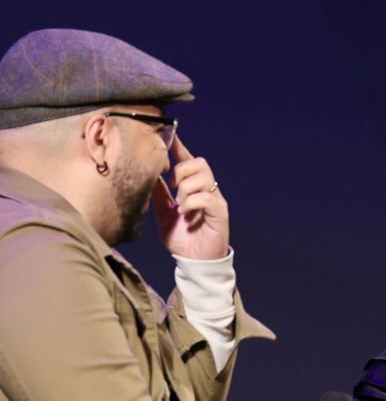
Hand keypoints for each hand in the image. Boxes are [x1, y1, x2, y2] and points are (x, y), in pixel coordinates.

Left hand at [152, 136, 229, 259]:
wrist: (194, 262)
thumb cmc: (182, 239)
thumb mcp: (164, 214)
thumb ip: (159, 195)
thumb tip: (151, 174)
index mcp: (195, 189)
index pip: (189, 161)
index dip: (180, 148)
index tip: (169, 138)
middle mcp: (208, 191)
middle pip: (200, 163)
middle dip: (182, 172)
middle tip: (174, 191)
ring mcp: (215, 201)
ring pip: (203, 178)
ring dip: (186, 189)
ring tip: (181, 206)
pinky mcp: (219, 214)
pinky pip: (206, 197)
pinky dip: (192, 203)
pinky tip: (186, 214)